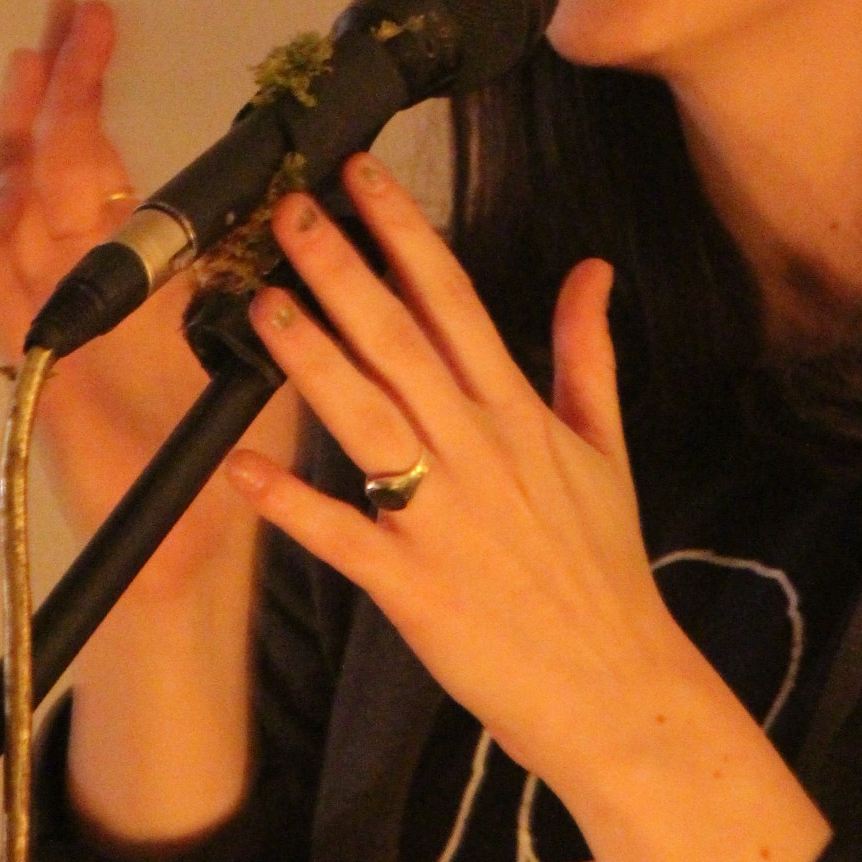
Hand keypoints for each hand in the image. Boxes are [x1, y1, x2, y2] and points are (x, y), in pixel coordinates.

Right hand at [0, 0, 296, 601]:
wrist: (193, 556)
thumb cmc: (229, 459)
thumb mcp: (260, 339)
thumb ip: (264, 269)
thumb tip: (301, 187)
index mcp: (135, 283)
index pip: (103, 166)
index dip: (95, 97)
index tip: (99, 28)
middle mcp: (84, 297)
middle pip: (51, 171)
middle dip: (58, 90)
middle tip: (64, 16)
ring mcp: (53, 331)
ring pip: (15, 217)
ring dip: (21, 143)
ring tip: (32, 69)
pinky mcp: (36, 378)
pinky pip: (0, 297)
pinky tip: (10, 189)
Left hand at [223, 152, 831, 861]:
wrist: (617, 684)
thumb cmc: (602, 569)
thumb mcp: (605, 448)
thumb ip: (586, 352)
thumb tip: (592, 268)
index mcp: (517, 414)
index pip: (453, 301)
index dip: (404, 235)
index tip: (361, 177)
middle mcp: (477, 452)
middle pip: (399, 344)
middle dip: (342, 272)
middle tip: (290, 212)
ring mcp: (443, 518)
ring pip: (367, 421)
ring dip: (312, 361)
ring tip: (262, 305)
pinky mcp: (413, 586)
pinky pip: (342, 536)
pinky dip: (294, 505)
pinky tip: (245, 467)